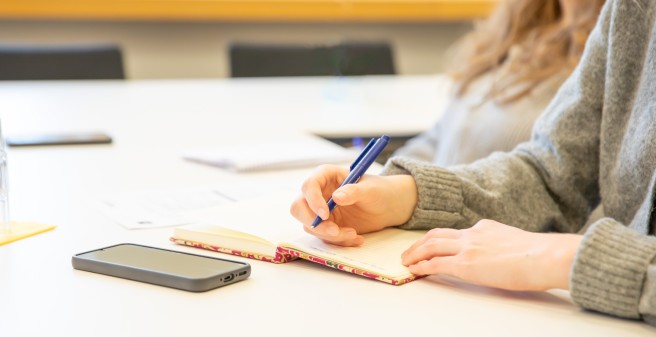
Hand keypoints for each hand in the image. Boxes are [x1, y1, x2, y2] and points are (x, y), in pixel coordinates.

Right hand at [290, 164, 416, 245]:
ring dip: (331, 235)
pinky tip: (357, 238)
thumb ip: (354, 191)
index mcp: (326, 176)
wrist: (387, 206)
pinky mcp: (326, 225)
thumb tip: (336, 197)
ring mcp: (320, 210)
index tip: (325, 215)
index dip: (313, 200)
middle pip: (299, 208)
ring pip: (311, 226)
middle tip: (334, 231)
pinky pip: (324, 237)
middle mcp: (318, 193)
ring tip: (354, 234)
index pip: (309, 185)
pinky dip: (339, 242)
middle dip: (315, 223)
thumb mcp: (370, 189)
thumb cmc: (379, 190)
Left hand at [401, 219, 581, 290]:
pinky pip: (436, 263)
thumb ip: (501, 245)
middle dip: (420, 243)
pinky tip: (414, 270)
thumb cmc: (539, 255)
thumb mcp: (515, 242)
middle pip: (437, 234)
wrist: (544, 256)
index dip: (442, 239)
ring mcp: (468, 247)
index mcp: (485, 227)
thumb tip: (500, 256)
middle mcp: (473, 234)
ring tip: (406, 261)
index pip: (457, 232)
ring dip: (415, 253)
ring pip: (431, 245)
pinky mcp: (465, 264)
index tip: (434, 244)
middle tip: (410, 251)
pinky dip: (422, 266)